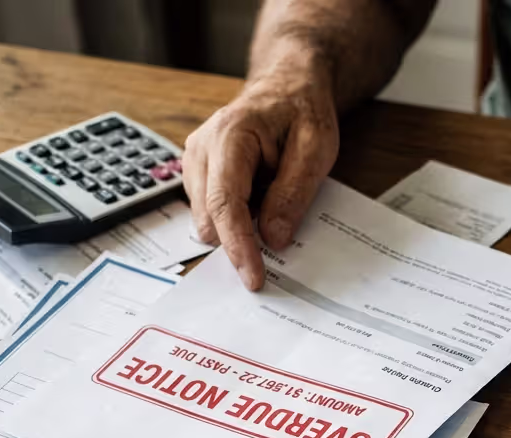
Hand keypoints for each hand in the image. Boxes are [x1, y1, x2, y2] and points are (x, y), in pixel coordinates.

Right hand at [182, 53, 338, 290]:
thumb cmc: (302, 112)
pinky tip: (260, 207)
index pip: (225, 202)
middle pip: (210, 216)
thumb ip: (293, 193)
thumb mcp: (315, 150)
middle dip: (237, 245)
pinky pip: (212, 210)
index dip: (238, 245)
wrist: (287, 87)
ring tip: (273, 210)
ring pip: (208, 217)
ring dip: (238, 229)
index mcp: (229, 136)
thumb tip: (273, 238)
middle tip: (269, 267)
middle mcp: (201, 148)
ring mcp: (195, 160)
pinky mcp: (198, 172)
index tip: (253, 277)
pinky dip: (236, 220)